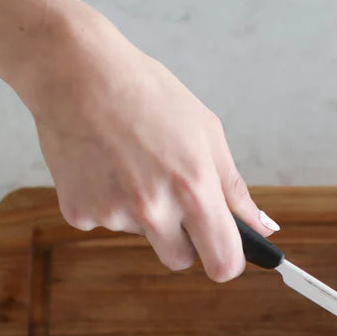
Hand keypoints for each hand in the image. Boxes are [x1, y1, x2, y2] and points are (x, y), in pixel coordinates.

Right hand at [0, 0, 278, 281]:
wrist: (73, 72)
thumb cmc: (144, 93)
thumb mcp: (205, 132)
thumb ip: (234, 189)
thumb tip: (262, 228)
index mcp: (193, 189)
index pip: (222, 263)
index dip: (226, 260)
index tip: (225, 252)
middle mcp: (154, 210)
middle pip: (180, 260)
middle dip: (183, 239)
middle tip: (171, 195)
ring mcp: (113, 215)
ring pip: (142, 236)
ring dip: (143, 213)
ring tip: (130, 162)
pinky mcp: (80, 214)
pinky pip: (105, 221)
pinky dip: (107, 201)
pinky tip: (103, 164)